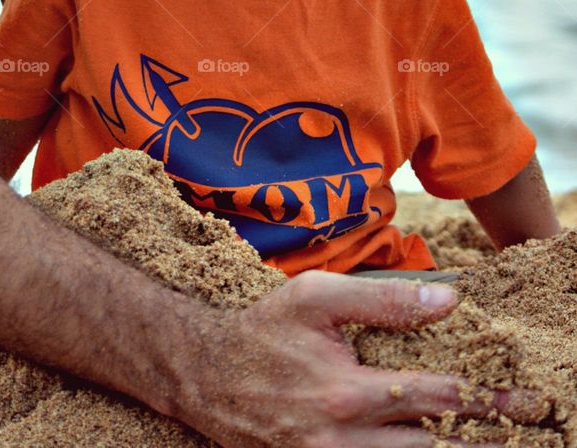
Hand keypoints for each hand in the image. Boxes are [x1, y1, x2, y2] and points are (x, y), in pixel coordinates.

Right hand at [184, 271, 547, 447]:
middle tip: (528, 431)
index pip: (439, 400)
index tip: (527, 400)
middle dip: (486, 442)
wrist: (204, 375)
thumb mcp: (316, 299)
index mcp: (348, 394)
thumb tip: (447, 300)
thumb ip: (382, 299)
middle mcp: (344, 442)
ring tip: (490, 444)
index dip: (489, 400)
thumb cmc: (263, 329)